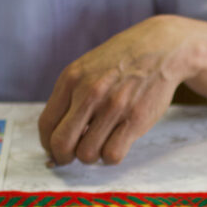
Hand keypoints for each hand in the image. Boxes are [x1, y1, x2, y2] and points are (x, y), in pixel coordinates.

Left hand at [38, 15, 199, 166]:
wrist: (161, 48)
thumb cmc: (122, 62)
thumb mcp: (87, 69)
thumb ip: (71, 97)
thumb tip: (57, 137)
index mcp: (71, 79)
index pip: (46, 124)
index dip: (48, 144)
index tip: (56, 150)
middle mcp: (89, 93)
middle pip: (62, 143)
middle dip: (64, 157)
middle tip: (73, 157)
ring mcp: (113, 107)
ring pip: (87, 154)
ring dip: (91, 156)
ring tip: (100, 144)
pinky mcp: (135, 119)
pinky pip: (113, 154)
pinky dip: (111, 157)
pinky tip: (115, 144)